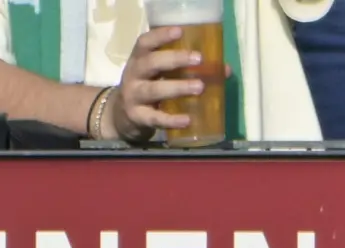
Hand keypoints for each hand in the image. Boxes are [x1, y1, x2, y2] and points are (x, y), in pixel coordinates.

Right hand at [105, 26, 205, 142]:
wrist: (120, 117)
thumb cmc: (147, 89)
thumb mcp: (159, 76)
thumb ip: (185, 70)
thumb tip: (224, 69)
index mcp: (139, 60)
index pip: (144, 43)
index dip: (160, 36)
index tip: (179, 31)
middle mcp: (133, 75)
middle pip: (150, 63)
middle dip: (174, 59)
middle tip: (198, 58)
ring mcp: (133, 96)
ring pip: (154, 90)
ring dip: (177, 87)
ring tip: (199, 86)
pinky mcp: (138, 117)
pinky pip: (155, 118)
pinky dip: (171, 120)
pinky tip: (187, 120)